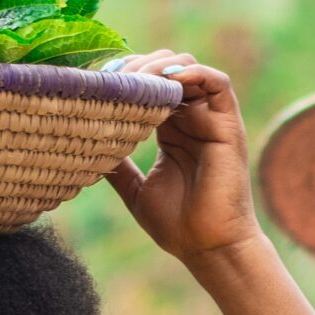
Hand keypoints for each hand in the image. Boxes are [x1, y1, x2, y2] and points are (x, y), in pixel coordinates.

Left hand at [103, 51, 264, 264]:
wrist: (209, 249)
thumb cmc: (178, 226)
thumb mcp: (136, 190)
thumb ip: (117, 166)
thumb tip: (86, 147)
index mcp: (172, 131)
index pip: (150, 87)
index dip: (126, 76)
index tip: (97, 81)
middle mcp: (192, 120)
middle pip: (167, 70)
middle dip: (139, 66)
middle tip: (113, 77)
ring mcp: (211, 121)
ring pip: (189, 70)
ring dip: (160, 65)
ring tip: (137, 79)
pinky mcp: (228, 126)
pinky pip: (217, 83)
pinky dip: (192, 72)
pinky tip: (165, 79)